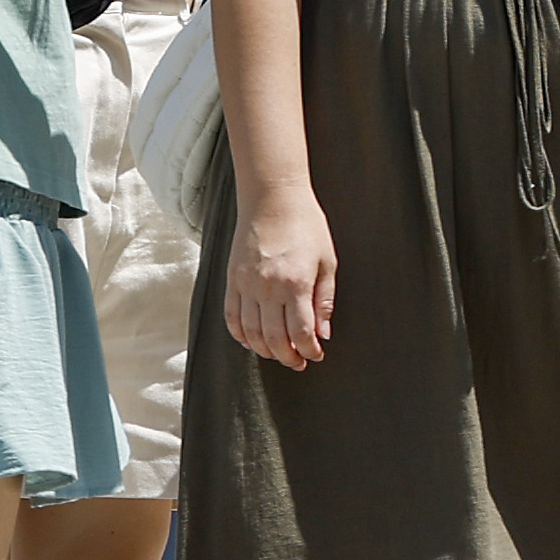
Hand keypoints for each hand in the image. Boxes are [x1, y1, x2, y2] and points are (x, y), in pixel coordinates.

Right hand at [223, 200, 337, 370]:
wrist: (272, 198)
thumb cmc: (306, 226)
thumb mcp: (327, 262)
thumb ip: (325, 301)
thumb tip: (324, 333)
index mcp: (296, 284)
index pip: (302, 333)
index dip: (310, 351)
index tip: (316, 355)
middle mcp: (268, 287)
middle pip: (274, 339)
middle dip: (288, 357)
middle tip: (298, 362)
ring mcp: (246, 284)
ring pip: (250, 333)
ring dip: (265, 350)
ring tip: (278, 353)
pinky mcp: (232, 279)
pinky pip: (231, 316)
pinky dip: (240, 334)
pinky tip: (252, 340)